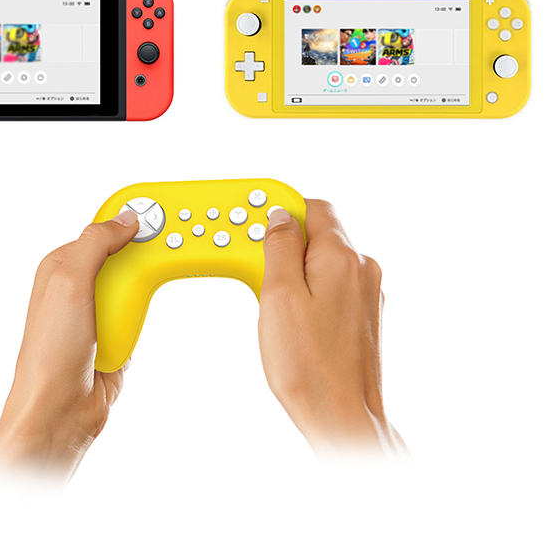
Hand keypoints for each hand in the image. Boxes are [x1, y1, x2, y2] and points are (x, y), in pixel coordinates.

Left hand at [0, 209, 139, 481]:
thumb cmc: (50, 352)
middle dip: (141, 261)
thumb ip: (96, 243)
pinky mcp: (115, 332)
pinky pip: (142, 314)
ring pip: (137, 284)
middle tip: (156, 263)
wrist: (59, 411)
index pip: (102, 228)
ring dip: (140, 297)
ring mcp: (98, 310)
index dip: (129, 220)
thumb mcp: (69, 282)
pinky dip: (143, 319)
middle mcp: (80, 284)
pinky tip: (131, 330)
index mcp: (62, 264)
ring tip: (127, 311)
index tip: (158, 215)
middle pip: (125, 254)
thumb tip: (125, 218)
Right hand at [259, 201, 407, 461]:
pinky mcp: (364, 315)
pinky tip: (294, 319)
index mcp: (342, 257)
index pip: (313, 206)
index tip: (256, 227)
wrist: (342, 417)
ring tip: (273, 303)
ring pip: (323, 261)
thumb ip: (278, 247)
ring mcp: (367, 293)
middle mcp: (362, 269)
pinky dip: (310, 290)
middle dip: (283, 245)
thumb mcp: (278, 296)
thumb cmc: (309, 366)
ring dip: (295, 270)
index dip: (280, 211)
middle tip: (257, 271)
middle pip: (318, 233)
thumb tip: (279, 216)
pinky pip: (333, 285)